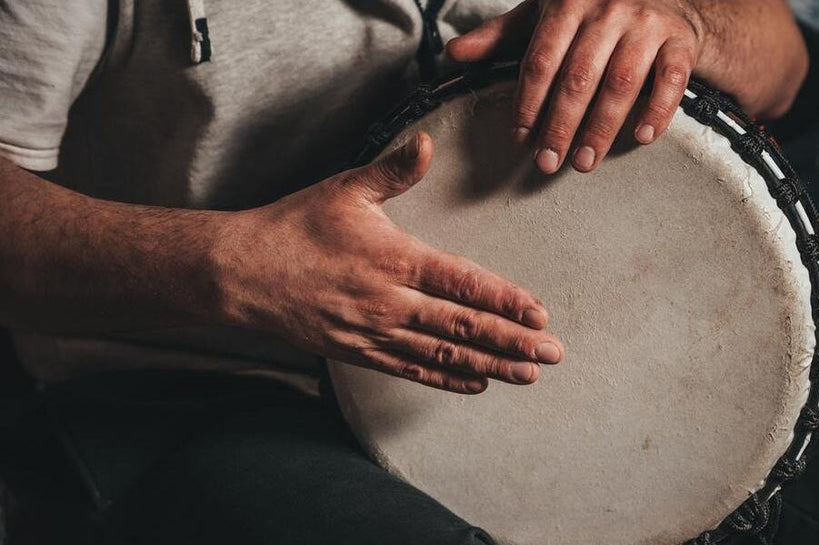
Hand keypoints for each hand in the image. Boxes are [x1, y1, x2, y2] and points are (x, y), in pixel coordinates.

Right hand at [219, 132, 562, 393]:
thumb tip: (427, 143)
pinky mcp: (359, 352)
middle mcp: (390, 301)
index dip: (505, 300)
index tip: (538, 312)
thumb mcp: (345, 189)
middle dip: (513, 340)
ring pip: (444, 354)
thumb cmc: (295, 226)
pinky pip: (412, 369)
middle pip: (463, 326)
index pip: (463, 283)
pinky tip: (478, 383)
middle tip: (551, 352)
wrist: (241, 272)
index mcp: (394, 258)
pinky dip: (448, 378)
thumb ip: (394, 171)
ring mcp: (375, 332)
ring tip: (527, 373)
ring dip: (490, 365)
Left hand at [447, 0, 807, 173]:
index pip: (541, 59)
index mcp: (568, 0)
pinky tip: (641, 137)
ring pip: (621, 82)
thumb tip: (453, 54)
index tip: (520, 138)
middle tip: (548, 164)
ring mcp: (648, 23)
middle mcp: (608, 8)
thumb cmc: (593, 10)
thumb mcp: (546, 13)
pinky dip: (658, 109)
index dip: (528, 102)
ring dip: (601, 127)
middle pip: (578, 77)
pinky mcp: (681, 40)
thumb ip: (502, 36)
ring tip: (584, 163)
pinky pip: (671, 79)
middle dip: (560, 125)